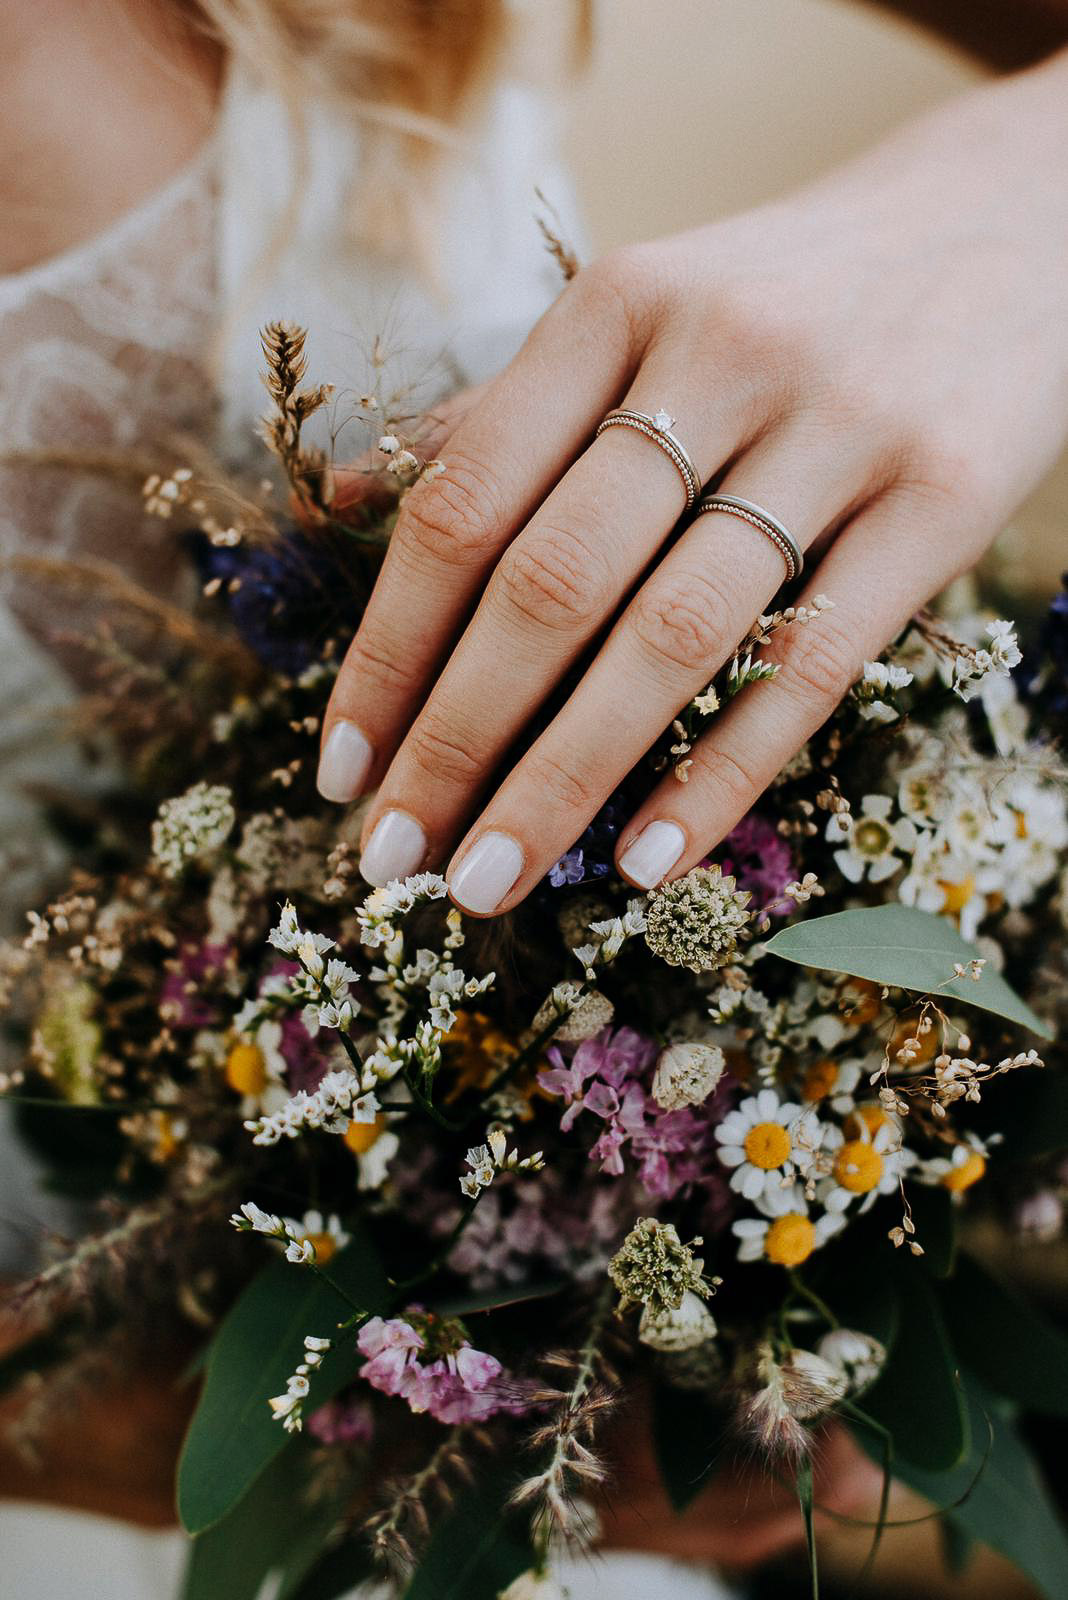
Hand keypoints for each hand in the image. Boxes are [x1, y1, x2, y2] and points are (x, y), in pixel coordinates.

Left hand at [319, 52, 1067, 914]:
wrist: (1014, 223)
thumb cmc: (791, 297)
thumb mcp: (642, 314)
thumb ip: (506, 410)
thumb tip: (348, 499)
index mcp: (615, 308)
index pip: (463, 506)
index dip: (386, 652)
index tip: (339, 770)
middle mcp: (717, 355)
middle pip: (548, 584)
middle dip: (452, 741)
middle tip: (392, 857)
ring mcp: (839, 426)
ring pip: (669, 638)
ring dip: (560, 780)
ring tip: (487, 882)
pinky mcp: (942, 498)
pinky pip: (811, 664)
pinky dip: (719, 773)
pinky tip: (645, 861)